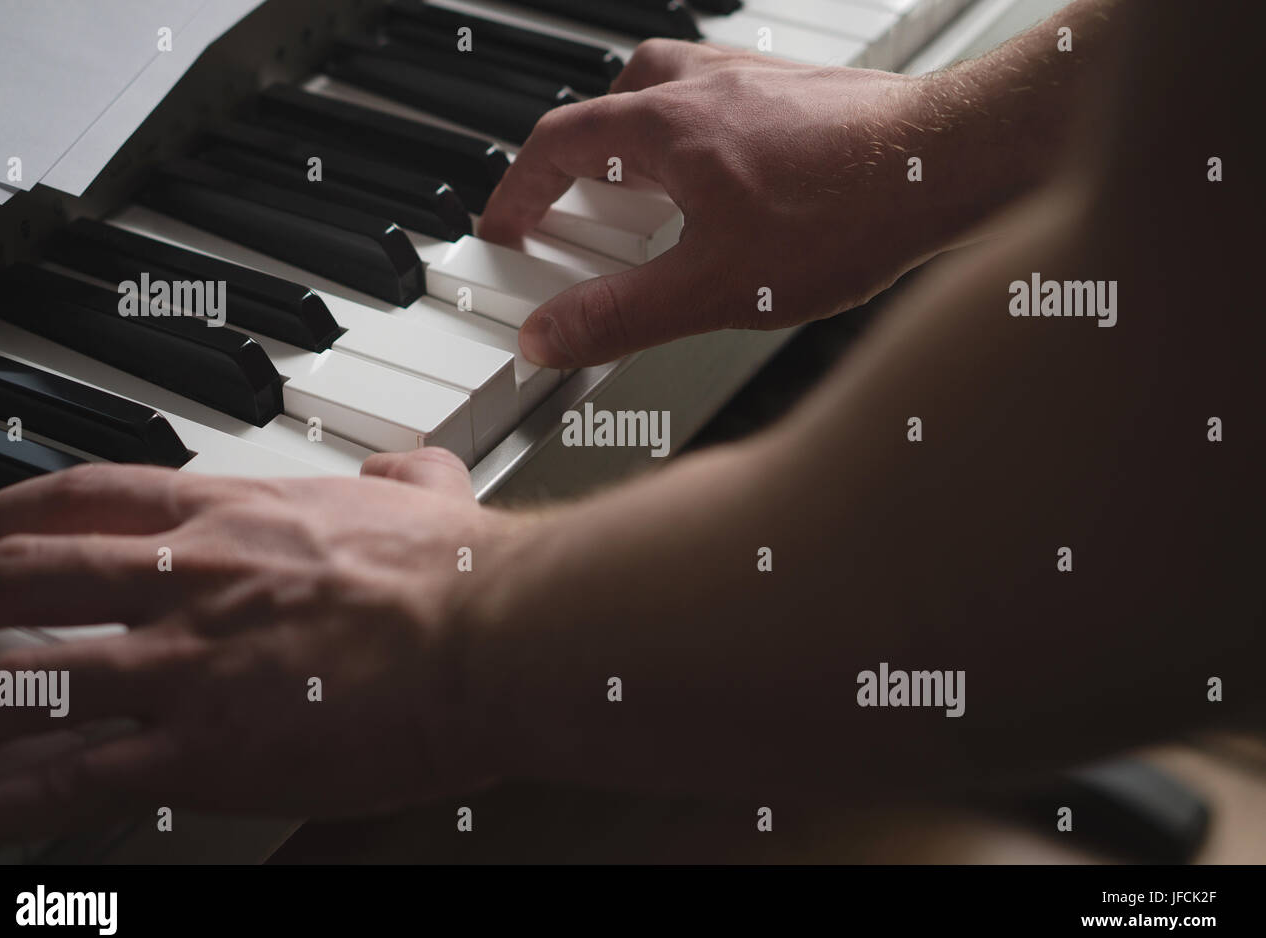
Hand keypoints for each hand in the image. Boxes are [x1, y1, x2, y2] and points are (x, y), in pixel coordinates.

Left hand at [0, 451, 508, 853]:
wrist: (496, 632)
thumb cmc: (468, 573)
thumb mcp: (431, 492)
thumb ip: (403, 472)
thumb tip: (406, 468)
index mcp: (237, 516)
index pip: (86, 498)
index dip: (5, 511)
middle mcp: (188, 580)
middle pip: (21, 575)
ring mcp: (185, 664)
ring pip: (19, 683)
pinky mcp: (202, 747)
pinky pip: (67, 778)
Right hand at [480, 41, 956, 367]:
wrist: (952, 162)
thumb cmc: (848, 211)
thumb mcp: (714, 288)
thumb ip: (620, 315)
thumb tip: (547, 336)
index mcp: (663, 125)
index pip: (555, 144)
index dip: (519, 191)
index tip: (506, 225)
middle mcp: (701, 85)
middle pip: (604, 109)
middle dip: (576, 167)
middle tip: (574, 220)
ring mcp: (751, 80)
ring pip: (661, 95)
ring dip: (633, 144)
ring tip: (643, 203)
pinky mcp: (795, 92)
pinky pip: (715, 102)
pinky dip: (692, 140)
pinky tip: (723, 187)